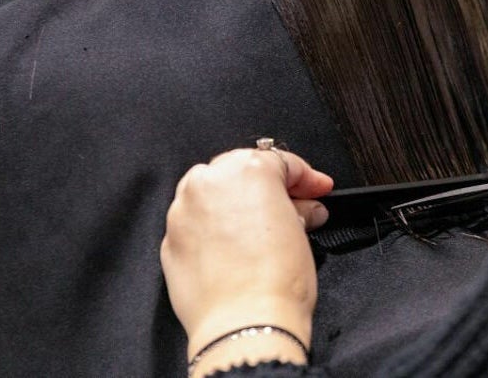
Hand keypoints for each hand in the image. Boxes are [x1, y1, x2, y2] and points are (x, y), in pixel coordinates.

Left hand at [161, 148, 333, 368]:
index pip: (282, 162)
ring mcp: (184, 211)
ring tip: (264, 228)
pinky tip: (236, 247)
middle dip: (271, 187)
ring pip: (215, 194)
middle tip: (297, 207)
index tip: (317, 190)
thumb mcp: (301, 231)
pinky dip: (216, 228)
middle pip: (243, 170)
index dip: (307, 178)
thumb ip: (298, 210)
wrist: (244, 325)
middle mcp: (209, 183)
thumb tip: (303, 209)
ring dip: (239, 204)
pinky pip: (197, 222)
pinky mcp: (170, 240)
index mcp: (246, 169)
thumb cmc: (275, 280)